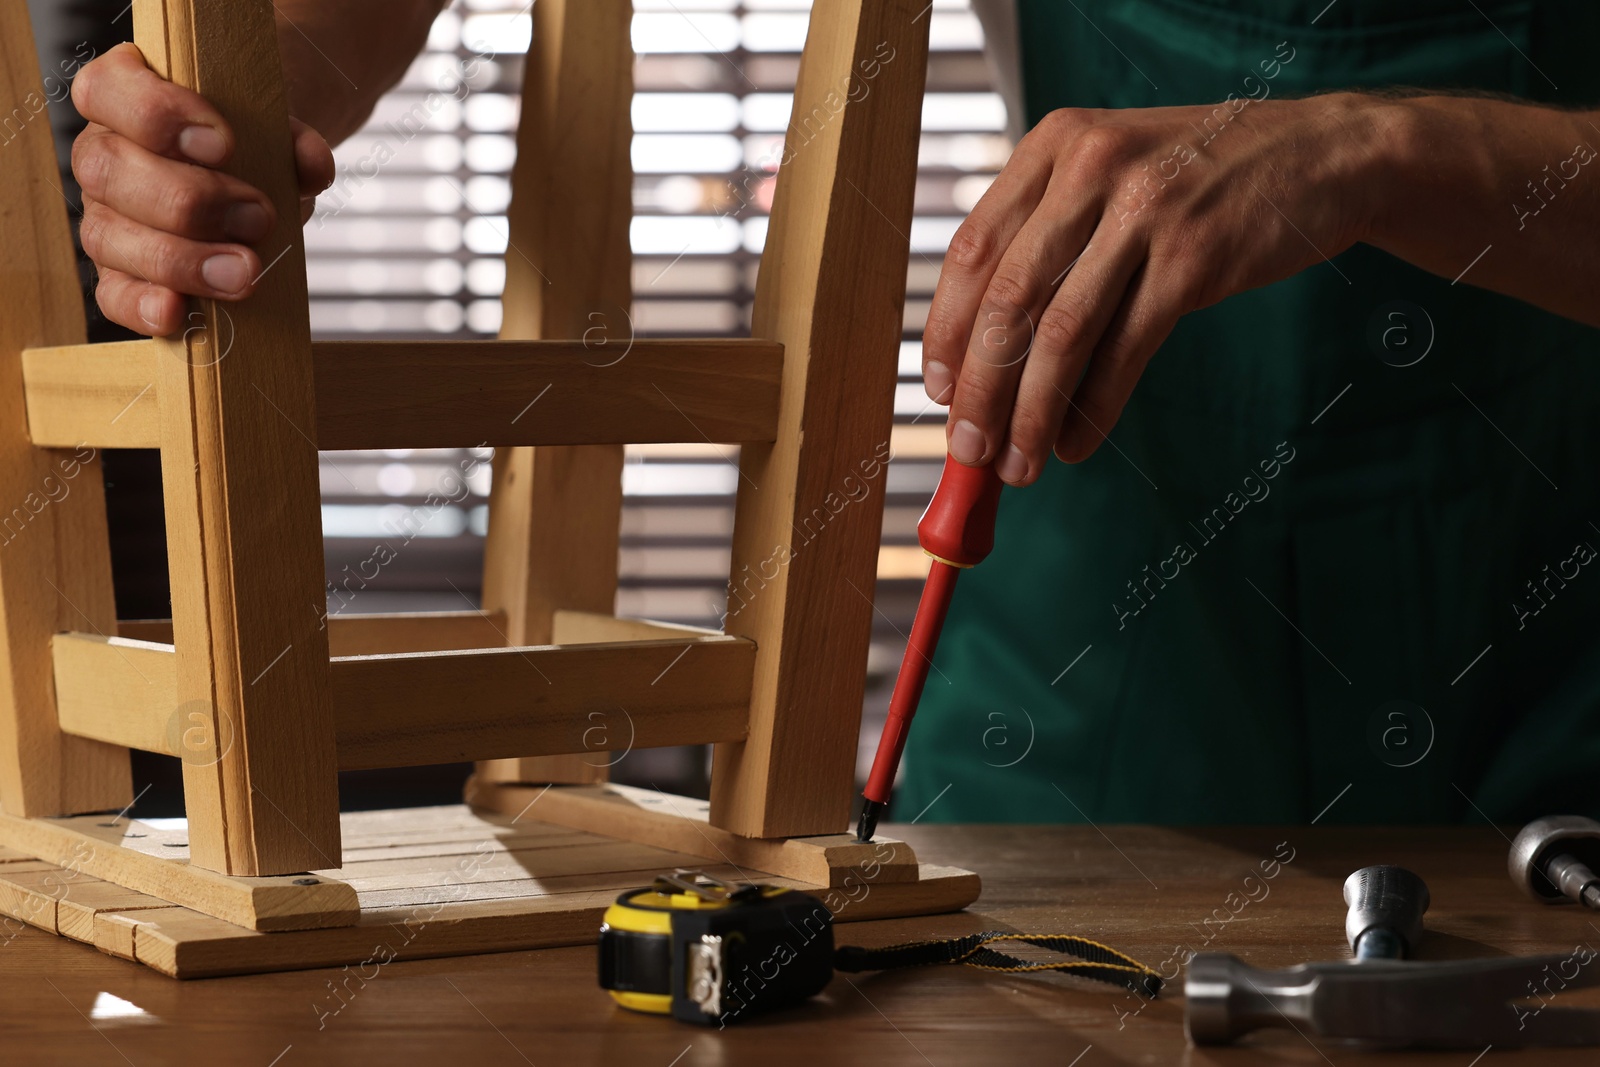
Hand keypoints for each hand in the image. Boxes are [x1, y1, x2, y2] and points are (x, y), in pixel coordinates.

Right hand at [70, 43, 335, 335]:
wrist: (260, 189)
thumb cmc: (254, 151)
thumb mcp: (274, 135)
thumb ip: (293, 142)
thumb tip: (312, 166)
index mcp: (124, 96)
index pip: (108, 90)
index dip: (156, 115)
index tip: (224, 143)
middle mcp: (102, 155)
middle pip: (108, 170)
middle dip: (190, 200)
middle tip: (258, 218)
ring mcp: (104, 216)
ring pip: (108, 236)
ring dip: (181, 259)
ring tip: (244, 271)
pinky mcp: (118, 273)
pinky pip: (112, 293)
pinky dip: (142, 305)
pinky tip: (177, 312)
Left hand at [922, 91, 1390, 482]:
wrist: (1323, 153)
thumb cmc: (1202, 175)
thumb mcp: (1113, 172)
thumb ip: (1050, 233)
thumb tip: (982, 349)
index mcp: (1055, 145)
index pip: (972, 250)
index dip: (946, 331)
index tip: (936, 389)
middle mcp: (1092, 169)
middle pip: (1007, 301)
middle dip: (979, 391)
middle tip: (967, 449)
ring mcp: (1146, 211)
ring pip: (1060, 335)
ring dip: (1029, 414)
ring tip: (1017, 466)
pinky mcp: (1195, 259)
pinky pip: (1124, 352)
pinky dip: (1092, 411)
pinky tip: (1075, 445)